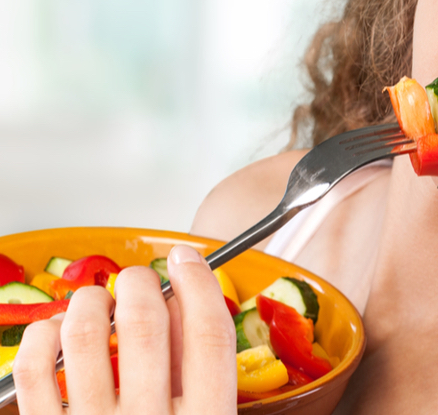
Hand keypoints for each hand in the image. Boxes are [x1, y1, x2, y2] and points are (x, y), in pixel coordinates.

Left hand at [13, 245, 237, 414]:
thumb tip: (184, 303)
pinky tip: (61, 333)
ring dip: (90, 302)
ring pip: (84, 335)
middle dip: (139, 283)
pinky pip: (33, 369)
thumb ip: (202, 370)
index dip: (199, 284)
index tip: (187, 260)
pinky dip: (44, 335)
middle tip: (137, 280)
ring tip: (98, 302)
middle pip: (145, 324)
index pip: (209, 334)